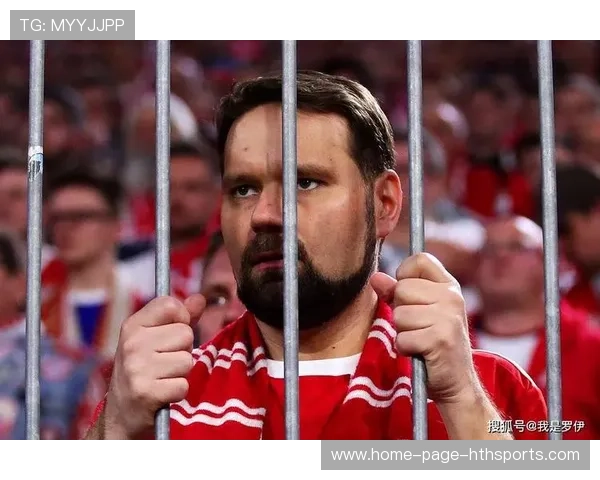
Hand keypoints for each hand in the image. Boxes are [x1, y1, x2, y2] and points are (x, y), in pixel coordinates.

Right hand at [103, 294, 205, 438]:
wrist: (121, 414)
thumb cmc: (144, 370)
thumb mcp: (154, 338)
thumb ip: (180, 318)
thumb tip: (199, 298)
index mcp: (132, 326)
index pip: (170, 305)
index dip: (181, 319)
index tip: (170, 334)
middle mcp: (132, 344)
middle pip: (185, 334)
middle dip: (183, 350)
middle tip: (164, 362)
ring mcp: (137, 368)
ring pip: (187, 360)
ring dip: (181, 372)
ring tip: (162, 377)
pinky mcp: (145, 392)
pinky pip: (183, 385)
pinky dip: (178, 392)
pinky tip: (162, 393)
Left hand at [370, 252, 479, 405]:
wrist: (456, 382)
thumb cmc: (433, 343)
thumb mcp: (418, 312)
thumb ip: (396, 292)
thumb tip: (375, 277)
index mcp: (449, 286)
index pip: (420, 259)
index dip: (404, 274)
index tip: (408, 295)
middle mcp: (452, 297)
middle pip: (402, 288)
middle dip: (400, 310)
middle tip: (418, 326)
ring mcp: (448, 318)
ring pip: (400, 314)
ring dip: (403, 332)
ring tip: (419, 340)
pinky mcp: (440, 339)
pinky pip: (403, 337)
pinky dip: (405, 348)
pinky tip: (420, 352)